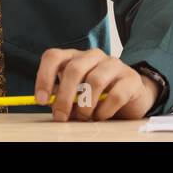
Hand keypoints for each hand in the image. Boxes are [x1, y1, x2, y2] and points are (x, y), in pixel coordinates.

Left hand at [34, 48, 159, 121]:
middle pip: (74, 68)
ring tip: (85, 117)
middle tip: (61, 117)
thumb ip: (63, 98)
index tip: (41, 100)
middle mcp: (94, 56)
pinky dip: (104, 111)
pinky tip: (101, 116)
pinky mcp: (131, 78)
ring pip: (95, 80)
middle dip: (64, 96)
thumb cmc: (98, 95)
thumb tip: (52, 107)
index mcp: (76, 57)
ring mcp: (114, 64)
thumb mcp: (76, 95)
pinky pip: (115, 95)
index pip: (54, 57)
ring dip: (85, 105)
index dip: (44, 77)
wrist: (131, 95)